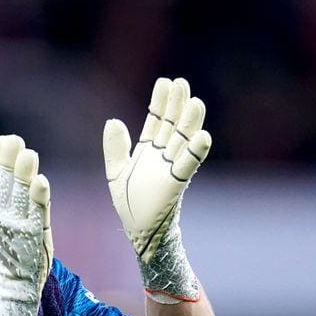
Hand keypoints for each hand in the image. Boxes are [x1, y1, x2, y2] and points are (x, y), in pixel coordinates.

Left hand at [103, 77, 210, 300]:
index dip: (160, 103)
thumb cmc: (130, 204)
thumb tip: (113, 121)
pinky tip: (203, 136)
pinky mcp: (176, 184)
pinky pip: (188, 166)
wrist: (138, 232)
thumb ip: (115, 148)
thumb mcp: (115, 172)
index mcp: (149, 151)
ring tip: (195, 102)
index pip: (156, 121)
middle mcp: (163, 157)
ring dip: (190, 123)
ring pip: (184, 142)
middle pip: (173, 125)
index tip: (164, 82)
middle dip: (176, 105)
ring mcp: (171, 169)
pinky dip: (195, 152)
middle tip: (181, 83)